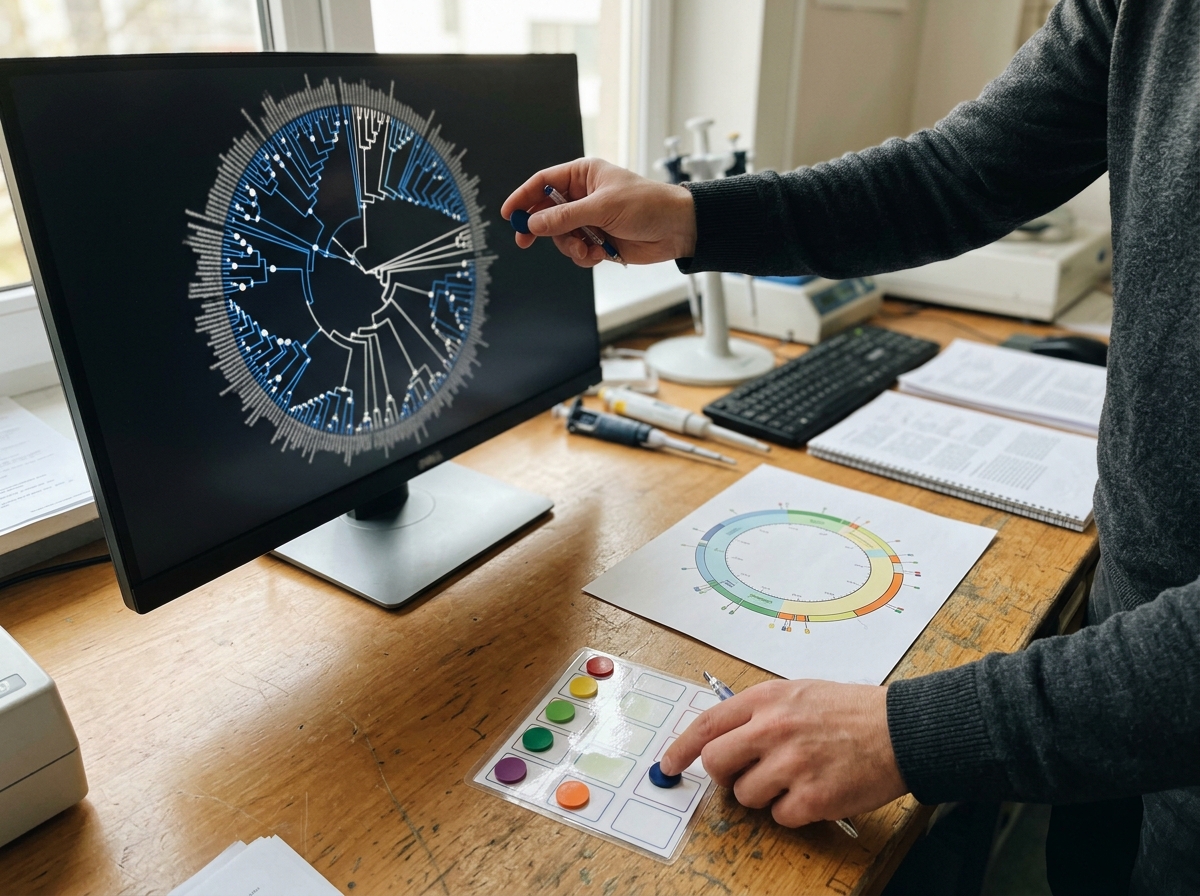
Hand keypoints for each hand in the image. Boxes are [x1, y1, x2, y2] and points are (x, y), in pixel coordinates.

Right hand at [500, 158, 696, 266]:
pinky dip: (583, 256)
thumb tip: (535, 224)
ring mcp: (591, 219)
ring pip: (561, 236)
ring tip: (586, 249)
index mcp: (584, 175)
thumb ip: (565, 216)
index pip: (543, 182)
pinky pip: (577, 250)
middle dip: (541, 229)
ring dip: (569, 246)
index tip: (510, 214)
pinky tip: (598, 255)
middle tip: (525, 241)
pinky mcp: (599, 240)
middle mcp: (584, 195)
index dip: (524, 197)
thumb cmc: (648, 205)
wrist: (677, 229)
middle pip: (547, 212)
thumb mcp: (602, 207)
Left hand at [660, 679, 907, 827]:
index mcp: (765, 700)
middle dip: (725, 775)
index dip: (681, 748)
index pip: (706, 725)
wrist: (899, 729)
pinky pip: (779, 816)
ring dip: (764, 794)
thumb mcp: (796, 693)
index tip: (668, 765)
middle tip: (746, 773)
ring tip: (795, 776)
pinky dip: (792, 811)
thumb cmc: (848, 710)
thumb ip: (757, 713)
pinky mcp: (812, 797)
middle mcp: (772, 729)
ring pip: (745, 795)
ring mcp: (791, 764)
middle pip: (716, 763)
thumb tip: (722, 740)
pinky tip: (814, 790)